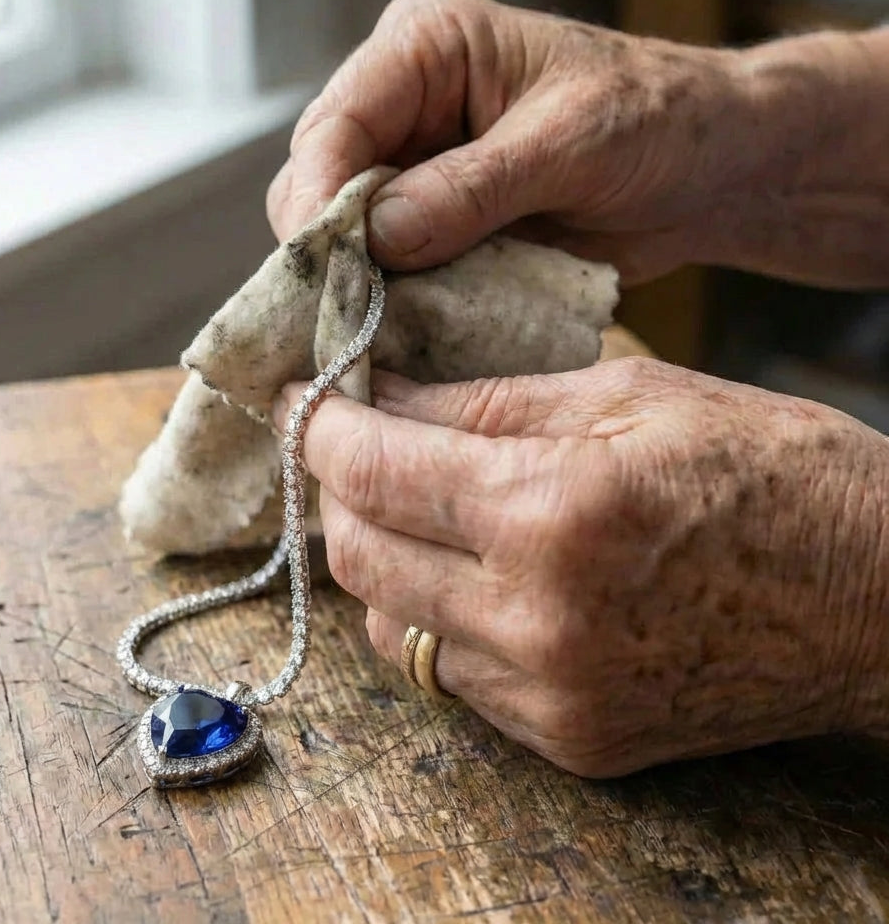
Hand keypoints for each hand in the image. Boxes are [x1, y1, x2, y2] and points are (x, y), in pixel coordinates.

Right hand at [268, 0, 888, 286]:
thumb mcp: (568, 143)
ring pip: (345, 235)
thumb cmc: (654, 120)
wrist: (704, 171)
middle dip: (329, 250)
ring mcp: (415, 173)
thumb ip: (472, 188)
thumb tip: (379, 236)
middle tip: (343, 315)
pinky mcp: (435, 227)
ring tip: (373, 332)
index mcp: (427, 49)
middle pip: (321, 182)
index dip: (318, 196)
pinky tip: (403, 334)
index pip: (336, 122)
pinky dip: (394, 305)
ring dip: (358, 285)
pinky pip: (389, 271)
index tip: (320, 265)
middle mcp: (405, 108)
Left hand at [274, 360, 888, 775]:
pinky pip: (451, 676)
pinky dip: (434, 616)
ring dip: (379, 558)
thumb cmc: (772, 472)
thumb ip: (488, 403)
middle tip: (352, 444)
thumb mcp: (629, 396)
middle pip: (359, 557)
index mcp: (554, 511)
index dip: (321, 427)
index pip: (375, 470)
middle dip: (337, 491)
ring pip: (391, 627)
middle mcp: (538, 619)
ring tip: (411, 505)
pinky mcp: (571, 740)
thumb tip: (384, 397)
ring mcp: (552, 695)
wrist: (879, 599)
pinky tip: (468, 571)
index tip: (305, 398)